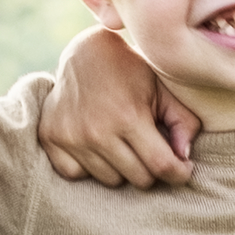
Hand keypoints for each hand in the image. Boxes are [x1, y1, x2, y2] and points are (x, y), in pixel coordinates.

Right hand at [38, 27, 197, 187]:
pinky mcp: (50, 139)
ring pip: (110, 180)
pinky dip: (90, 167)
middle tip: (153, 151)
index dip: (179, 174)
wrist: (84, 53)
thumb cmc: (131, 72)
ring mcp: (70, 137)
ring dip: (123, 169)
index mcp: (128, 116)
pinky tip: (98, 146)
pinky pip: (77, 175)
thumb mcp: (164, 89)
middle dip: (153, 169)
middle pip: (138, 179)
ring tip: (124, 143)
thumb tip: (184, 158)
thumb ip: (184, 123)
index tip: (183, 169)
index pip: (161, 166)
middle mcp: (96, 131)